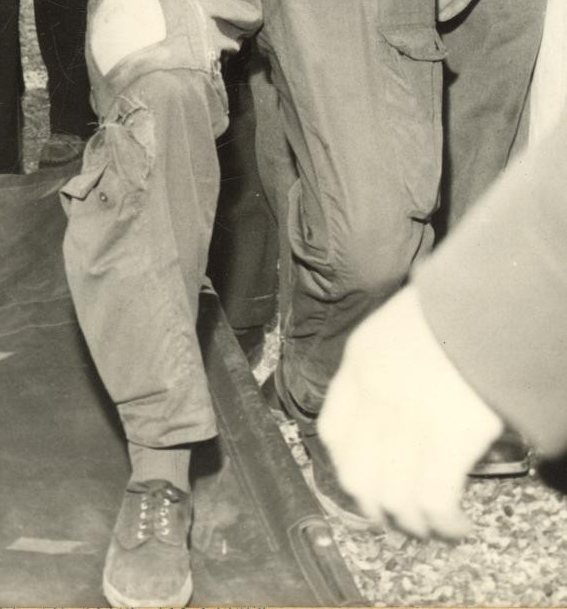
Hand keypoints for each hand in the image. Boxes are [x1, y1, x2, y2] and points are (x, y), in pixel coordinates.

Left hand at [318, 284, 502, 538]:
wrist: (491, 295)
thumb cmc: (456, 307)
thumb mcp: (402, 325)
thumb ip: (389, 366)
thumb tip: (399, 417)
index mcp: (360, 361)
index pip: (333, 433)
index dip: (348, 470)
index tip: (369, 484)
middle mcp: (375, 393)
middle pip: (358, 476)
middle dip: (379, 510)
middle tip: (403, 519)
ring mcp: (409, 416)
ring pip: (395, 498)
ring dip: (415, 525)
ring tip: (436, 529)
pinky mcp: (449, 435)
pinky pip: (434, 500)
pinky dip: (444, 524)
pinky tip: (458, 526)